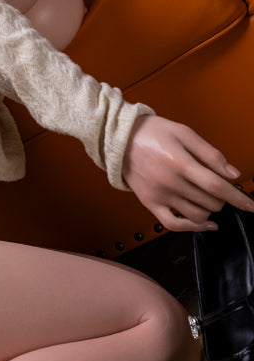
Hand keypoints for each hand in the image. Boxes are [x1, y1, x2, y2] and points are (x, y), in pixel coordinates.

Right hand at [122, 115, 253, 231]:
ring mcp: (159, 195)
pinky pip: (174, 225)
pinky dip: (193, 227)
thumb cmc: (152, 132)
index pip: (216, 186)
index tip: (251, 206)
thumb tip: (232, 173)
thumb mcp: (184, 133)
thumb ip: (210, 154)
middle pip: (210, 202)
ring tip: (208, 198)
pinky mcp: (150, 203)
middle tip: (218, 186)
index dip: (238, 198)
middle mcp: (170, 182)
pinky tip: (204, 223)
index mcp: (180, 162)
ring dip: (210, 209)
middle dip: (222, 197)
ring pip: (197, 215)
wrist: (119, 138)